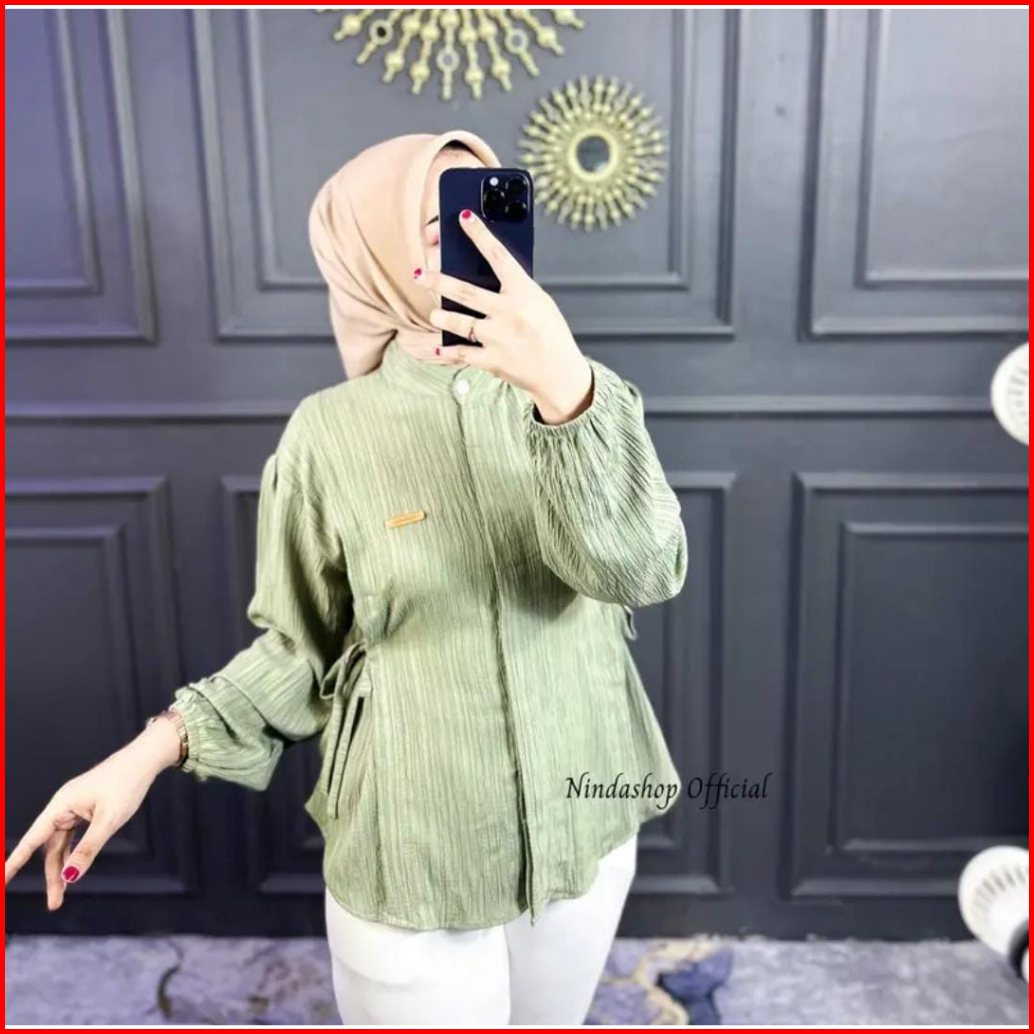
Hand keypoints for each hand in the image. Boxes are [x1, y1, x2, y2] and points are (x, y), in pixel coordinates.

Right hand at [3, 715, 182, 908]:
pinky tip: (73, 867)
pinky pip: (72, 834)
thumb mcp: (108, 821)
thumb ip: (88, 849)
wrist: (144, 760)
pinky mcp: (85, 807)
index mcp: (61, 805)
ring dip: (62, 866)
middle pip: (49, 847)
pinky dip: (72, 852)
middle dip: (51, 875)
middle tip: (55, 902)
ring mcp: (74, 806)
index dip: (16, 861)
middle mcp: (63, 805)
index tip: (2, 880)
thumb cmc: (127, 784)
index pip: (32, 839)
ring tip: (62, 893)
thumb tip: (69, 877)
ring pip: (61, 843)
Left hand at [414, 210, 594, 424]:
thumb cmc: (551, 334)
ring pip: (458, 322)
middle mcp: (510, 312)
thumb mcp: (540, 303)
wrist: (560, 373)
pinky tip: (437, 347)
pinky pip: (461, 353)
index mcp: (524, 292)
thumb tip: (486, 273)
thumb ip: (516, 289)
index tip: (463, 217)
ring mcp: (499, 337)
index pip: (498, 255)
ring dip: (441, 316)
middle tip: (419, 274)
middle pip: (464, 290)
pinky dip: (447, 351)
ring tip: (435, 314)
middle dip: (437, 280)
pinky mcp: (492, 360)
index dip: (479, 234)